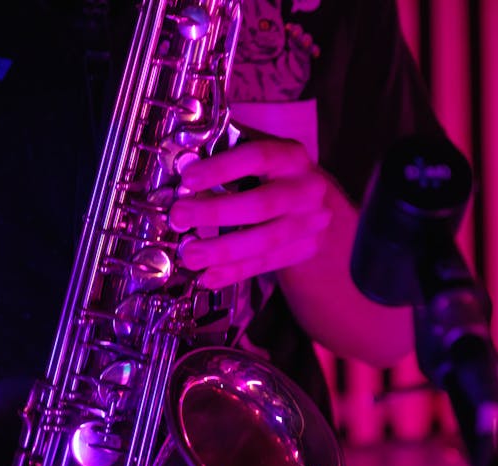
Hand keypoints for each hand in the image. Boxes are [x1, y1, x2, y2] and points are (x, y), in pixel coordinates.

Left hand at [169, 135, 339, 288]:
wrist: (318, 204)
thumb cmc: (275, 176)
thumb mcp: (261, 158)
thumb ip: (228, 160)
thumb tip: (182, 175)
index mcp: (291, 157)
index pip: (259, 157)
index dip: (222, 168)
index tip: (188, 178)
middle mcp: (305, 189)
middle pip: (260, 205)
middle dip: (214, 212)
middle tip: (179, 216)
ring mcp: (308, 223)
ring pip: (263, 242)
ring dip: (221, 250)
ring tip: (189, 254)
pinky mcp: (303, 250)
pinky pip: (264, 265)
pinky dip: (232, 273)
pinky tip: (208, 276)